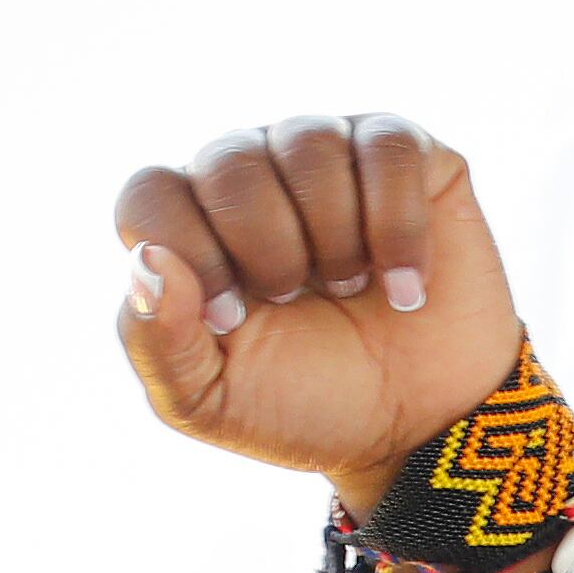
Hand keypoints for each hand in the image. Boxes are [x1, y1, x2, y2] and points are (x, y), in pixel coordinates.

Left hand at [113, 116, 523, 503]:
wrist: (424, 428)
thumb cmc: (311, 408)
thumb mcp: (213, 403)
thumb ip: (155, 343)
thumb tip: (149, 260)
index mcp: (194, 228)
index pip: (150, 194)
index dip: (190, 252)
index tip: (235, 319)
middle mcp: (253, 176)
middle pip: (228, 163)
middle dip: (269, 250)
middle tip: (302, 300)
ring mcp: (329, 157)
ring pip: (308, 143)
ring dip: (336, 238)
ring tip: (354, 288)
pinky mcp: (405, 155)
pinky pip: (387, 146)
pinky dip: (398, 226)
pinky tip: (408, 285)